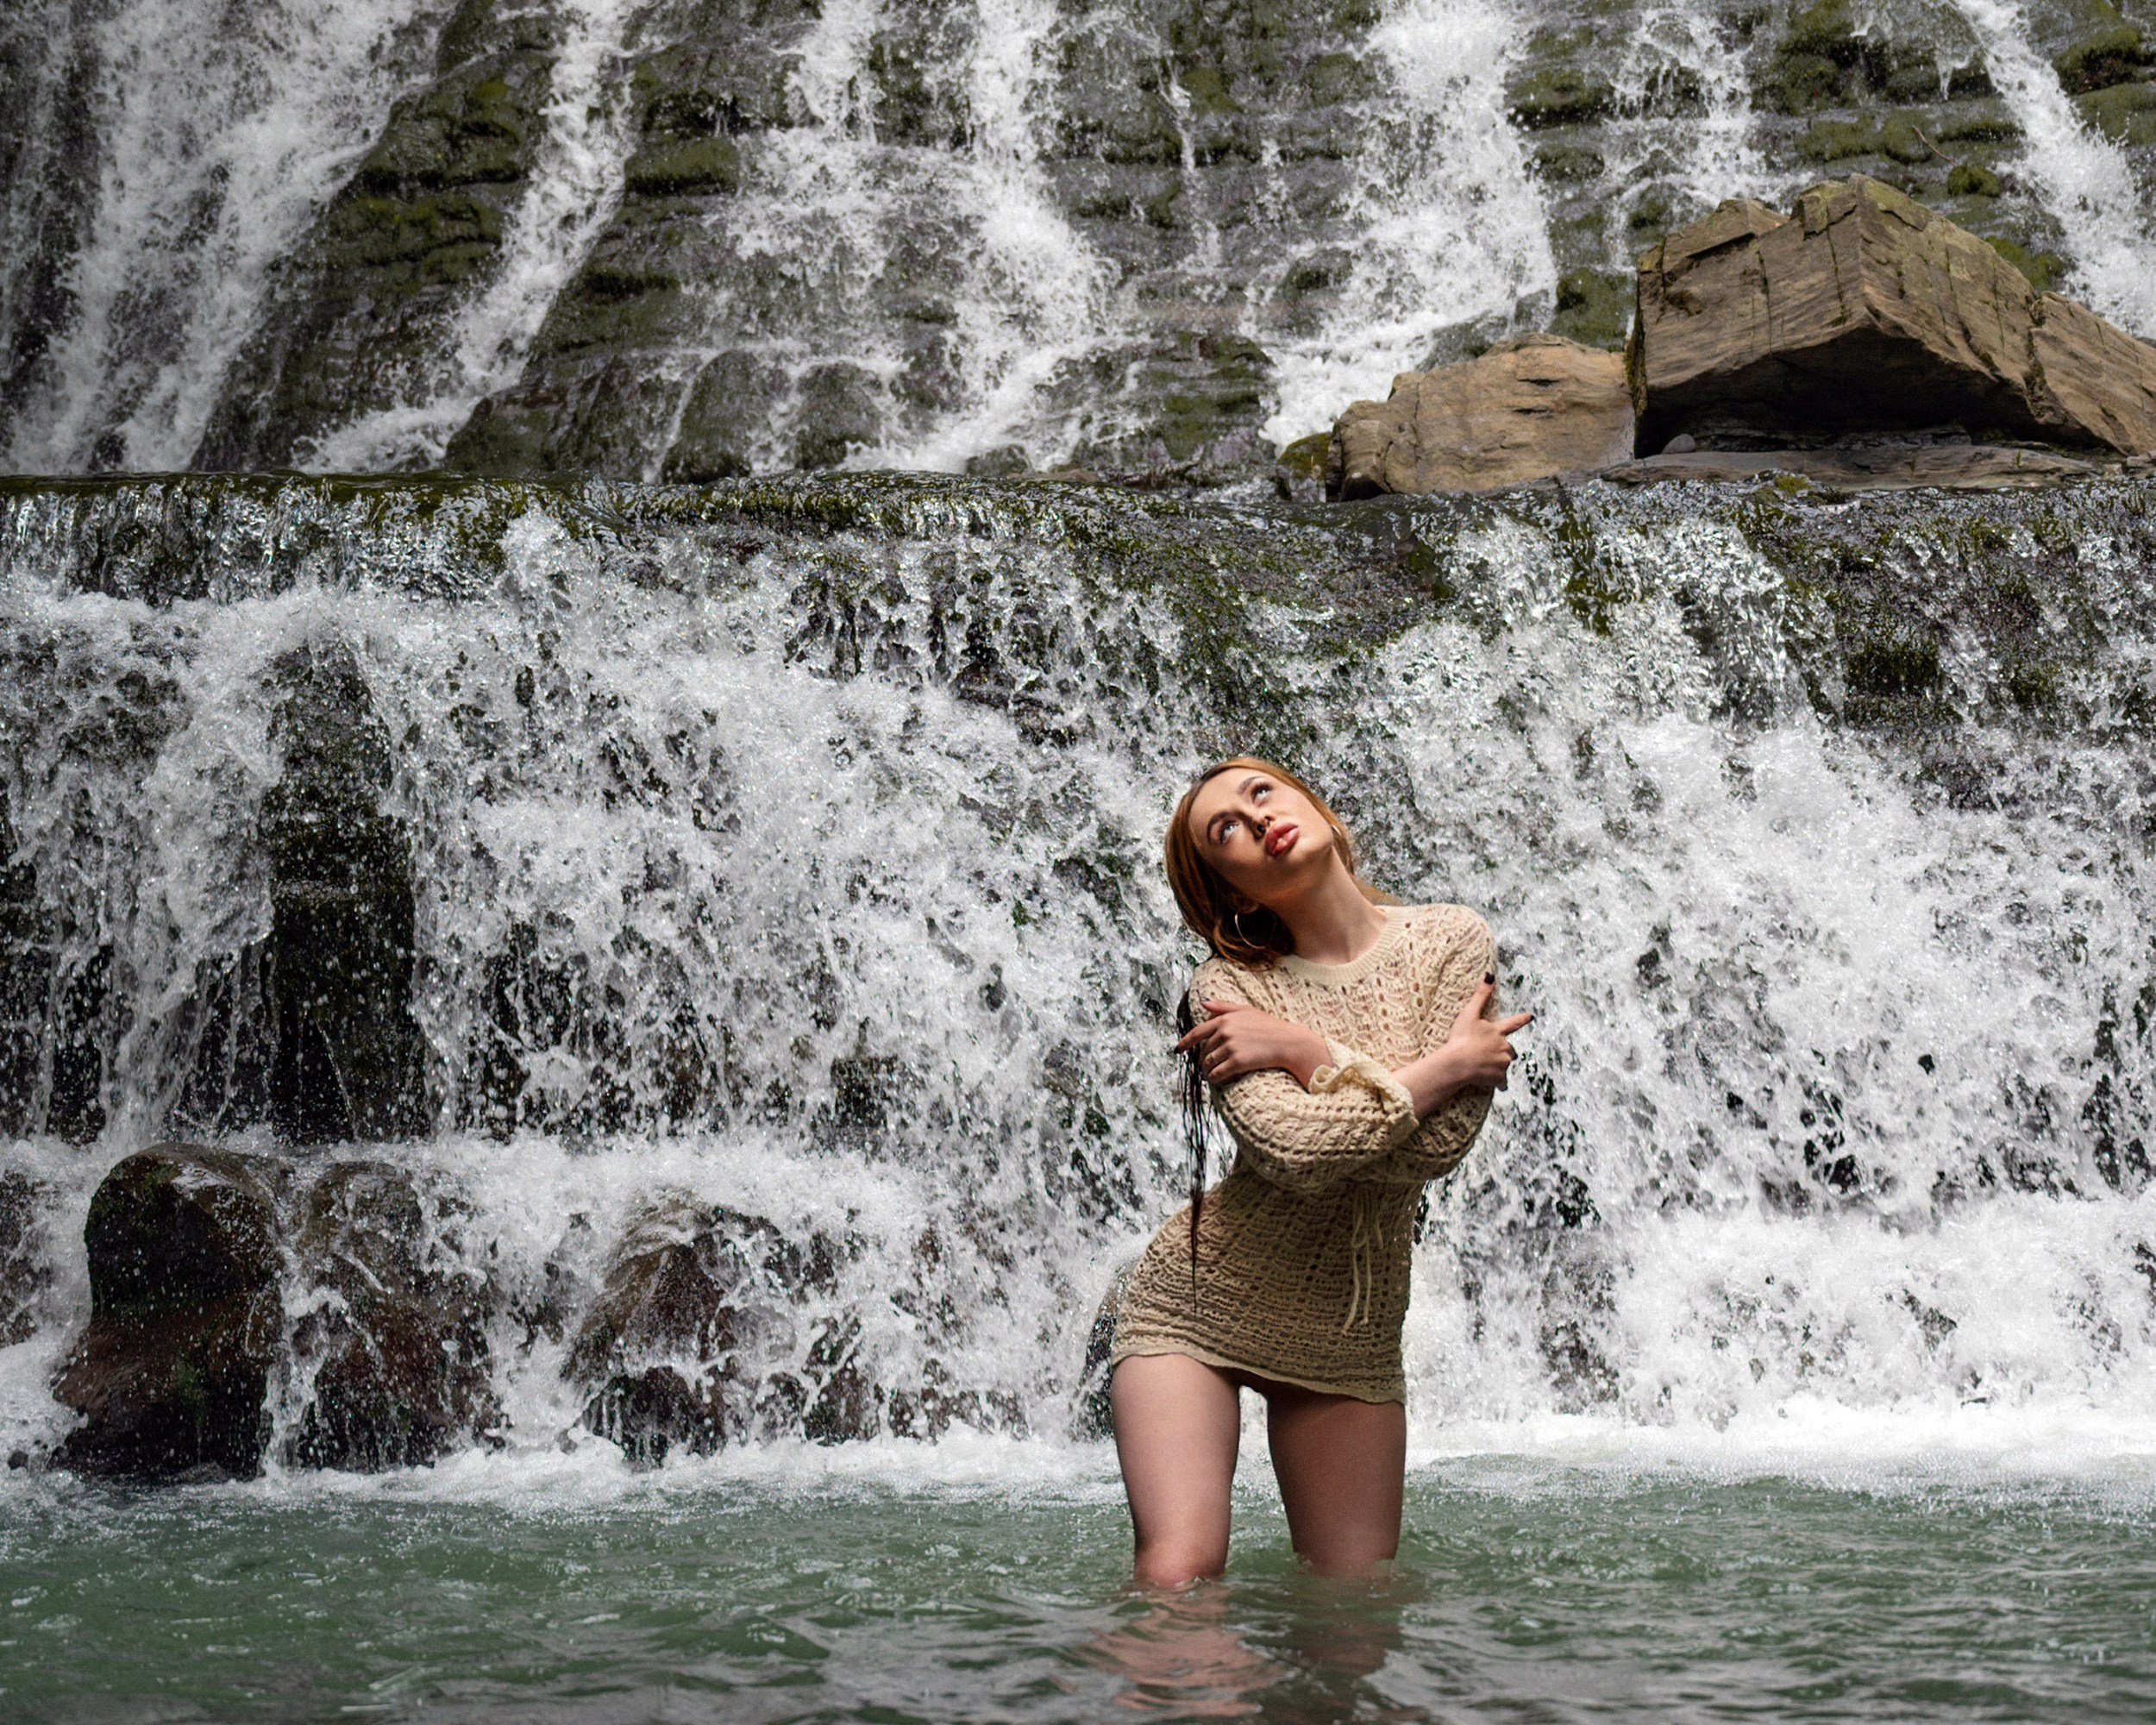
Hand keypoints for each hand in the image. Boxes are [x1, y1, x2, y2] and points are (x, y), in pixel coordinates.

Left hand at [1176, 999, 1329, 1086]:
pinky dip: (1214, 1078)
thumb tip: (1202, 1002)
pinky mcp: (1237, 1062)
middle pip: (1204, 1050)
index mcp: (1224, 1019)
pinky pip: (1217, 1073)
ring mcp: (1230, 1047)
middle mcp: (1224, 1032)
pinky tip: (1216, 1080)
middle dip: (1202, 1059)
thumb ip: (1223, 1006)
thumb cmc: (1269, 1026)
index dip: (1185, 1042)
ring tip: (1210, 1074)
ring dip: (1206, 1071)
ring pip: (1208, 1063)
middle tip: (1205, 1066)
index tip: (1178, 1050)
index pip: (1197, 1032)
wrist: (1287, 1042)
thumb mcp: (1246, 1010)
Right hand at [1439, 975, 1532, 1092]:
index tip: (1530, 1016)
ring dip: (1497, 1065)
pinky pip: (1500, 1081)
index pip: (1513, 1023)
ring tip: (1482, 1066)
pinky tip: (1484, 1080)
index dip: (1522, 1019)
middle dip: (1502, 1050)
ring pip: (1504, 1064)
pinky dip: (1495, 1081)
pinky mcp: (1499, 1078)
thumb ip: (1481, 995)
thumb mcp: (1469, 1014)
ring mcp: (1502, 1063)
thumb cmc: (1461, 1038)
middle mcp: (1504, 1046)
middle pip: (1509, 1048)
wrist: (1458, 1063)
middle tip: (1487, 1053)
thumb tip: (1489, 975)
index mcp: (1497, 1031)